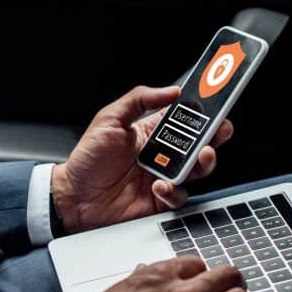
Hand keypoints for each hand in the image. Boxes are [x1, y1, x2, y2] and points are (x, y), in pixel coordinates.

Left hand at [51, 85, 233, 233]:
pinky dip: (173, 190)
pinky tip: (159, 185)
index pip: (185, 119)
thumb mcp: (109, 120)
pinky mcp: (159, 201)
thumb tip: (171, 90)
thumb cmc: (86, 160)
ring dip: (203, 162)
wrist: (73, 197)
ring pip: (197, 170)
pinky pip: (178, 196)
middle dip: (214, 136)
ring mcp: (162, 178)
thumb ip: (138, 100)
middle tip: (219, 131)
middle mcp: (161, 155)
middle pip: (199, 143)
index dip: (203, 112)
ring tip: (200, 156)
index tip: (217, 103)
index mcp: (151, 132)